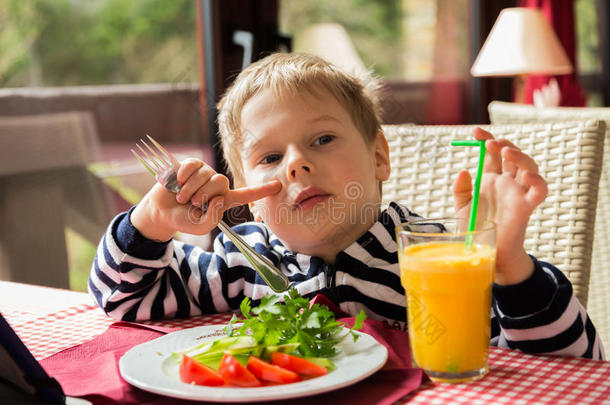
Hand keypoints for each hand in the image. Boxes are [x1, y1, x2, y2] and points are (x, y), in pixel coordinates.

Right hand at [131, 158, 281, 240]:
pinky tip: (177, 183)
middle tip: (192, 203)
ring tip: (182, 197)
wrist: (162, 212)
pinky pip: (193, 166)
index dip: (262, 191)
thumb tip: (219, 199)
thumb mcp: (201, 227)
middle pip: (221, 182)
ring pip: (206, 175)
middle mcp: (218, 185)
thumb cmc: (184, 220)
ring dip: (190, 190)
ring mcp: (205, 173)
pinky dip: (183, 177)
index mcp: (225, 200)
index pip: (247, 194)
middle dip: (203, 195)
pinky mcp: (192, 165)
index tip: (278, 186)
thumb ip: (214, 218)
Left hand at [453, 128, 547, 284]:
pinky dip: (537, 180)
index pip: (491, 154)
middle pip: (511, 155)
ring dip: (519, 155)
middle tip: (489, 143)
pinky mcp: (526, 206)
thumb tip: (463, 170)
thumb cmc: (475, 228)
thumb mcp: (462, 206)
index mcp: (490, 179)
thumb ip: (461, 189)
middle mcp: (506, 182)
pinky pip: (539, 190)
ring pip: (528, 166)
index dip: (486, 140)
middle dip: (501, 144)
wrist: (486, 252)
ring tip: (504, 150)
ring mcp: (518, 193)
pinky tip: (526, 174)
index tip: (475, 132)